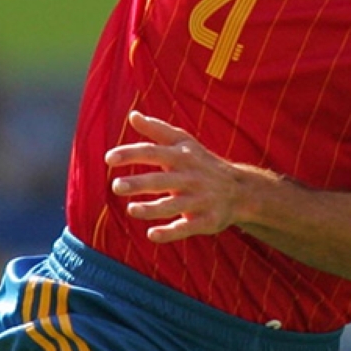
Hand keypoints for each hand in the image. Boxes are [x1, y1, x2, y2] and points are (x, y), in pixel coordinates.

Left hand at [104, 110, 261, 242]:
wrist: (241, 190)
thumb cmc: (203, 163)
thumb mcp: (184, 143)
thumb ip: (157, 130)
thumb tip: (133, 115)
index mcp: (182, 157)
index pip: (153, 152)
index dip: (131, 154)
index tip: (108, 158)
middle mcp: (190, 178)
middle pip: (161, 181)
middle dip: (139, 183)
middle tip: (116, 186)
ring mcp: (199, 200)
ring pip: (173, 205)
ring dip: (152, 209)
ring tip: (131, 210)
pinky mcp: (206, 221)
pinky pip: (186, 228)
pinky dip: (170, 233)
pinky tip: (151, 235)